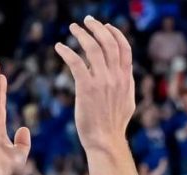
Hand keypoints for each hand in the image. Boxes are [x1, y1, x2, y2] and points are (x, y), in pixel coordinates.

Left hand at [54, 16, 135, 152]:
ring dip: (81, 34)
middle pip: (108, 42)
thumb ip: (127, 84)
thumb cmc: (114, 125)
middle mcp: (116, 77)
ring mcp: (102, 82)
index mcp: (126, 79)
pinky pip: (76, 62)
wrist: (105, 141)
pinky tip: (59, 47)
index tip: (106, 26)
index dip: (115, 33)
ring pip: (93, 48)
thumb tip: (126, 70)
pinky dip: (67, 52)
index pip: (124, 48)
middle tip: (87, 21)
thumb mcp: (128, 102)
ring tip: (73, 28)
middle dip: (97, 27)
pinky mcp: (86, 88)